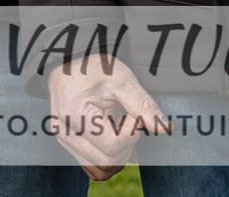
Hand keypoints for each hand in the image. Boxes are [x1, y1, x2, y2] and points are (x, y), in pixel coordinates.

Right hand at [45, 54, 166, 179]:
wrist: (68, 60)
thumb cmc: (94, 66)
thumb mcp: (121, 79)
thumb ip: (143, 104)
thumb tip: (165, 127)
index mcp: (74, 113)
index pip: (113, 145)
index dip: (131, 132)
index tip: (132, 114)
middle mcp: (65, 131)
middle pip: (108, 160)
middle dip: (127, 144)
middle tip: (127, 118)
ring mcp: (64, 139)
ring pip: (101, 167)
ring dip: (118, 152)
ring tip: (117, 125)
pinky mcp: (68, 143)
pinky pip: (92, 165)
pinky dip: (108, 156)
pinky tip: (112, 135)